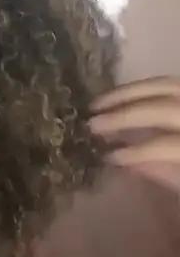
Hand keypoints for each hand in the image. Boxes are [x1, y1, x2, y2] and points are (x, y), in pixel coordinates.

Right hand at [89, 76, 179, 194]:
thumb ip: (164, 174)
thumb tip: (128, 162)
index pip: (166, 144)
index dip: (137, 151)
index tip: (108, 158)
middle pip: (161, 108)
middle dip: (124, 115)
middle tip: (90, 124)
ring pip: (161, 84)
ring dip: (126, 93)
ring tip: (96, 105)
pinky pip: (165, 83)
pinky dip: (140, 88)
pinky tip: (120, 97)